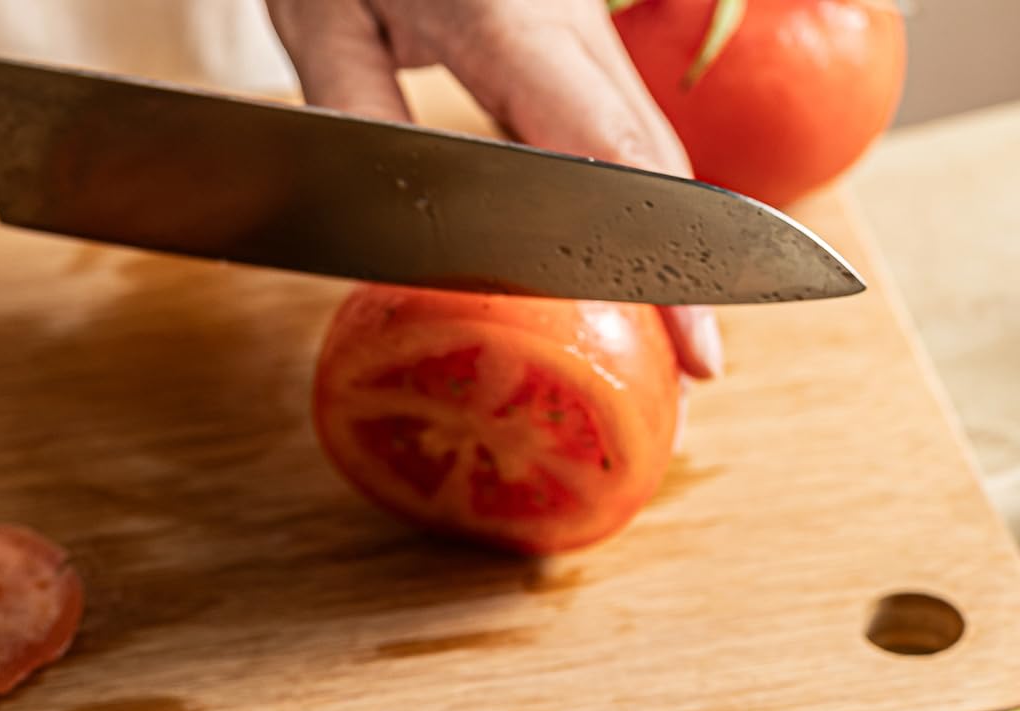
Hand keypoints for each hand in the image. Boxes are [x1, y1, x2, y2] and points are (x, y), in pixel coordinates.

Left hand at [265, 0, 722, 377]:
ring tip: (677, 333)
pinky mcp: (575, 38)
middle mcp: (569, 25)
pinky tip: (632, 263)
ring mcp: (582, 28)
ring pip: (652, 149)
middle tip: (700, 367)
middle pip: (656, 165)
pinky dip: (640, 205)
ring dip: (670, 246)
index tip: (694, 341)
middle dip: (685, 275)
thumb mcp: (319, 15)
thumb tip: (401, 248)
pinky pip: (626, 130)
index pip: (613, 161)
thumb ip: (361, 123)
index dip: (662, 265)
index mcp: (511, 21)